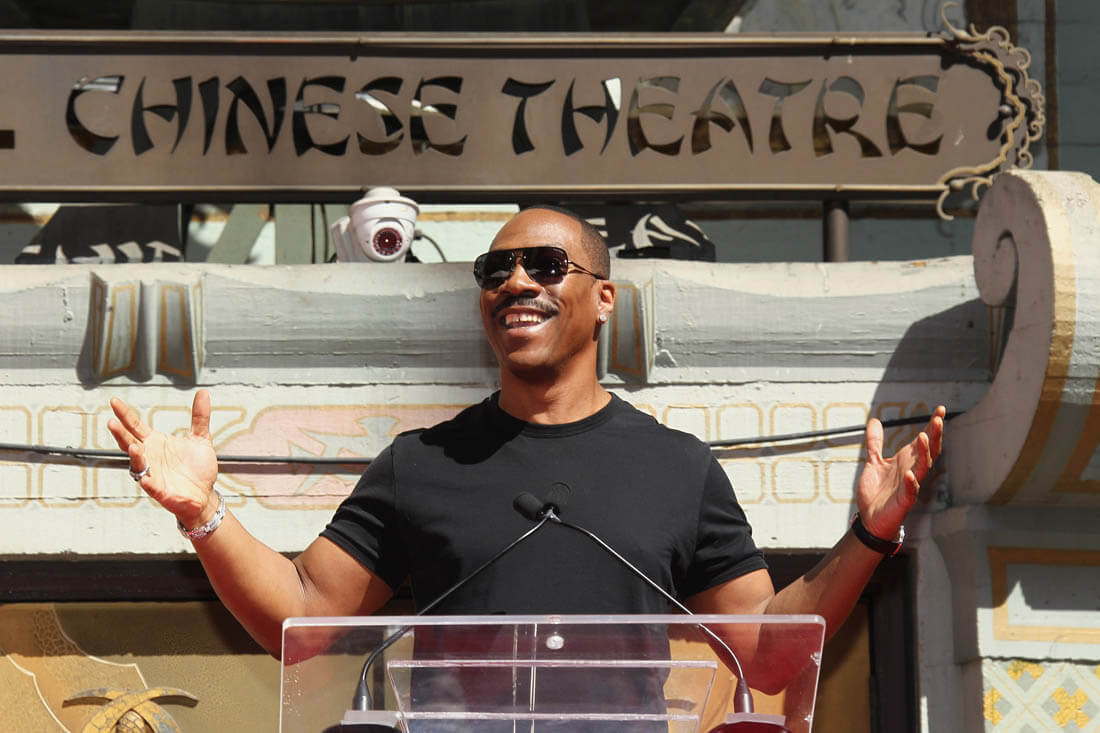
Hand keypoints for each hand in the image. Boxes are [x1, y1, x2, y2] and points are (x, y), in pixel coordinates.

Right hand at [108, 390, 219, 527]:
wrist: (205, 494)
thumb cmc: (198, 468)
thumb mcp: (201, 438)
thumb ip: (200, 417)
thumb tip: (203, 392)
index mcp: (155, 442)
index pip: (135, 425)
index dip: (125, 414)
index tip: (114, 401)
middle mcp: (149, 456)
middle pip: (129, 442)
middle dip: (120, 433)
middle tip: (112, 422)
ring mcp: (152, 473)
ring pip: (137, 463)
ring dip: (134, 456)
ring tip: (133, 446)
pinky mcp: (159, 490)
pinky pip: (150, 485)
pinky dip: (147, 480)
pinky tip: (145, 477)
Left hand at [856, 405, 944, 538]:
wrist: (870, 518)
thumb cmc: (877, 492)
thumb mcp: (873, 462)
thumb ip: (875, 443)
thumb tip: (875, 421)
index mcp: (906, 461)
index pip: (924, 441)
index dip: (932, 426)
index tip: (940, 409)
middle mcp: (912, 470)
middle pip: (929, 451)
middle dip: (934, 435)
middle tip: (938, 418)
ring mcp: (909, 485)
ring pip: (922, 468)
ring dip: (924, 453)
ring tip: (924, 437)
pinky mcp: (903, 501)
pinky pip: (910, 491)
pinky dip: (912, 483)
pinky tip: (910, 474)